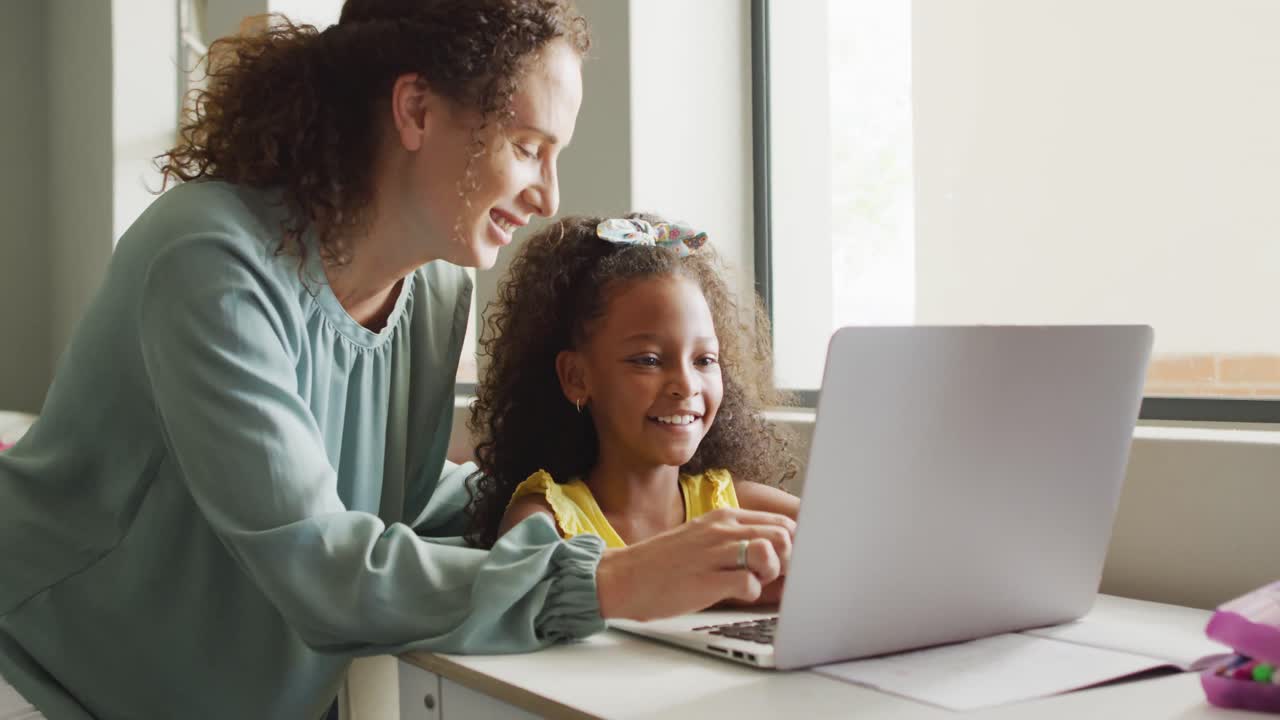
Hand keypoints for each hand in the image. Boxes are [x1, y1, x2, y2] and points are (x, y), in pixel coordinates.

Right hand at [595, 508, 795, 620]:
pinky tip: (734, 594)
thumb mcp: (703, 538)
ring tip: (755, 581)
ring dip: (772, 572)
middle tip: (770, 574)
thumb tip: (778, 552)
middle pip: (784, 535)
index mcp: (723, 516)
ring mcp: (713, 553)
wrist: (622, 578)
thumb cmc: (664, 564)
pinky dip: (750, 593)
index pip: (781, 521)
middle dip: (789, 559)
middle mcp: (721, 529)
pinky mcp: (706, 580)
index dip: (794, 544)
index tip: (788, 561)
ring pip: (770, 553)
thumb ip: (737, 539)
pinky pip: (749, 584)